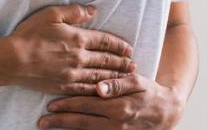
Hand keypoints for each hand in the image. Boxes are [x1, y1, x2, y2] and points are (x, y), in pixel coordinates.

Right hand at [0, 4, 135, 94]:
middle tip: (133, 65)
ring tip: (126, 77)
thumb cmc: (29, 34)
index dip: (119, 45)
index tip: (129, 49)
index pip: (105, 42)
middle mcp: (79, 58)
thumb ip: (75, 12)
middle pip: (106, 60)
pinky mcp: (62, 86)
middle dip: (121, 63)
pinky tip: (105, 90)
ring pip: (99, 76)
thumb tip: (93, 11)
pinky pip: (85, 89)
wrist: (11, 60)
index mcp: (78, 39)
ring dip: (114, 76)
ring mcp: (71, 74)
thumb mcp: (52, 14)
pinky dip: (98, 89)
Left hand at [38, 73, 185, 128]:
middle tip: (42, 120)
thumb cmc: (150, 93)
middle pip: (82, 122)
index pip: (87, 104)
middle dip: (60, 121)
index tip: (51, 104)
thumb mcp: (139, 82)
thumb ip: (118, 83)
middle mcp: (116, 123)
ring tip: (49, 126)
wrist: (166, 113)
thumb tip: (99, 86)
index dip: (68, 104)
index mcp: (119, 106)